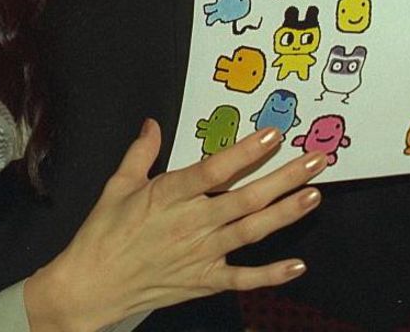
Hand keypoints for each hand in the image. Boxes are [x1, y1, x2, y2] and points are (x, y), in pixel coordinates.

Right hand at [24, 120, 325, 330]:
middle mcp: (192, 223)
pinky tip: (298, 265)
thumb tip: (153, 123)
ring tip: (314, 196)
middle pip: (246, 198)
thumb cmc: (103, 234)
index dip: (246, 152)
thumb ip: (141, 153)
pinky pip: (243, 278)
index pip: (215, 169)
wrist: (92, 285)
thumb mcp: (118, 186)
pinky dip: (271, 274)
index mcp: (169, 195)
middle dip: (285, 178)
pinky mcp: (204, 280)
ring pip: (252, 231)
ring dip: (285, 214)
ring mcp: (201, 254)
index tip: (273, 135)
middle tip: (316, 161)